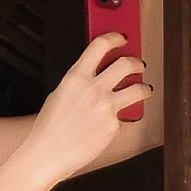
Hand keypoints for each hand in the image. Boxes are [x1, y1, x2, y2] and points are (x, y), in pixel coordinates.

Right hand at [26, 32, 150, 186]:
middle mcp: (93, 89)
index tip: (122, 38)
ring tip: (144, 89)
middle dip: (136, 62)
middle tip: (139, 65)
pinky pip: (125, 117)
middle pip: (126, 63)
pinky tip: (116, 121)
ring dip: (144, 87)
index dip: (115, 37)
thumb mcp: (60, 94)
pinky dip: (123, 118)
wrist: (46, 154)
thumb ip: (80, 79)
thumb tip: (100, 69)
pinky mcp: (113, 126)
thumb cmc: (50, 126)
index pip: (101, 45)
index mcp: (76, 77)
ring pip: (138, 88)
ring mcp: (105, 107)